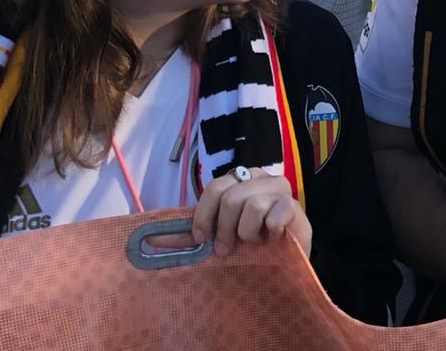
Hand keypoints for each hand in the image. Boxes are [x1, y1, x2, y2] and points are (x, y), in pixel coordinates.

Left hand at [190, 168, 310, 258]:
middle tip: (228, 248)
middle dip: (225, 229)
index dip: (204, 214)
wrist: (282, 268)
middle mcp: (263, 178)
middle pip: (231, 197)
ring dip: (248, 233)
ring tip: (254, 242)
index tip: (202, 238)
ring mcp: (282, 191)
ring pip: (252, 205)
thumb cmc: (249, 249)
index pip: (215, 187)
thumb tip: (150, 238)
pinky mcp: (296, 207)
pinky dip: (269, 231)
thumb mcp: (215, 240)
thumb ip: (187, 237)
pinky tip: (273, 239)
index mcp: (242, 179)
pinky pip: (275, 214)